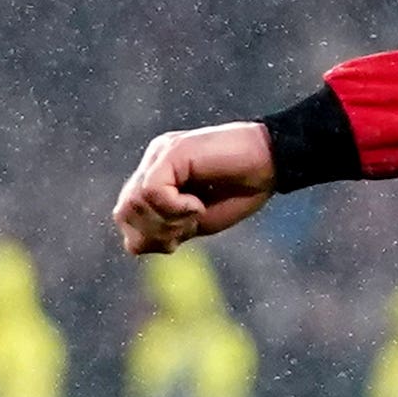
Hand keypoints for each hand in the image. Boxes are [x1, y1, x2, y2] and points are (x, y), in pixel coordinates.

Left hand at [114, 123, 276, 258]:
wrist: (273, 163)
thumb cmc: (242, 191)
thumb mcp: (196, 221)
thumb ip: (166, 229)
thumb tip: (133, 245)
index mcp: (156, 178)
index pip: (126, 217)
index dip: (147, 238)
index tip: (179, 239)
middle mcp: (153, 163)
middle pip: (124, 212)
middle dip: (153, 234)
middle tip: (186, 231)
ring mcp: (161, 154)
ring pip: (134, 203)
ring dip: (166, 222)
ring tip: (195, 214)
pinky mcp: (173, 151)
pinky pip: (152, 191)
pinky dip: (175, 208)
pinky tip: (198, 205)